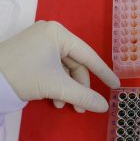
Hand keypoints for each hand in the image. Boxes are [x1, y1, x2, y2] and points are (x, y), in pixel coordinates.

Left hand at [0, 21, 119, 112]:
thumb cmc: (23, 75)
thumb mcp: (57, 86)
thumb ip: (84, 96)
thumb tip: (104, 106)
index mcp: (59, 33)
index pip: (88, 55)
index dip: (104, 73)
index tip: (115, 85)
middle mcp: (51, 33)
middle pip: (76, 64)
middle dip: (79, 87)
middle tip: (83, 106)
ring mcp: (40, 42)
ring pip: (64, 69)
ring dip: (67, 89)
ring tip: (64, 105)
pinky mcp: (31, 52)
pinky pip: (53, 68)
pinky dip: (56, 84)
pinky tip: (54, 99)